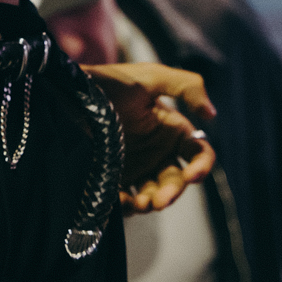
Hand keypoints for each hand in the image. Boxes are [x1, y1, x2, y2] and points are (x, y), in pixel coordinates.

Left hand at [86, 61, 216, 212]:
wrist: (70, 90)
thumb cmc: (110, 81)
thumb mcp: (148, 76)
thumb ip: (185, 86)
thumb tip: (212, 114)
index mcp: (170, 129)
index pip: (197, 153)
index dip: (202, 165)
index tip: (194, 175)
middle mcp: (157, 152)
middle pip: (175, 179)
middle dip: (172, 191)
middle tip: (161, 200)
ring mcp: (135, 167)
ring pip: (153, 193)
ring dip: (152, 202)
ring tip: (143, 204)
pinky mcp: (112, 178)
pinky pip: (125, 198)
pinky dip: (127, 205)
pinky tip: (122, 203)